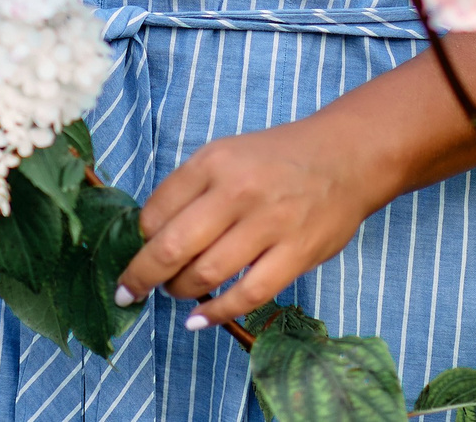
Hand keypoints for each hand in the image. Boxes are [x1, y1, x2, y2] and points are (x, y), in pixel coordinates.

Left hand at [113, 111, 395, 329]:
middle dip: (141, 277)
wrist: (346, 156)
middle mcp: (238, 191)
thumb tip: (149, 237)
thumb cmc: (278, 159)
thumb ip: (191, 189)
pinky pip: (247, 295)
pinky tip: (200, 319)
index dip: (139, 241)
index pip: (155, 212)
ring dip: (180, 292)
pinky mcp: (296, 254)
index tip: (138, 254)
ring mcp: (269, 224)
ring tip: (176, 293)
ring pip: (205, 274)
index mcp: (213, 162)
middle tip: (129, 292)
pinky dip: (217, 313)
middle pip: (171, 247)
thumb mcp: (227, 154)